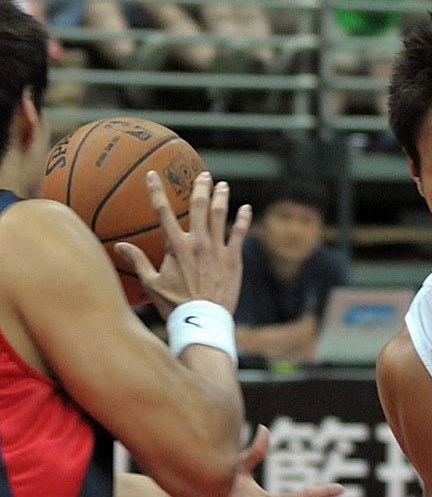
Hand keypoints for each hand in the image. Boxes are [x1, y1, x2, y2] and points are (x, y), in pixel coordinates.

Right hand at [114, 170, 250, 318]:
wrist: (202, 321)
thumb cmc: (175, 305)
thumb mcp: (151, 284)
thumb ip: (137, 261)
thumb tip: (119, 246)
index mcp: (176, 247)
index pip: (162, 212)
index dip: (156, 191)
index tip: (152, 174)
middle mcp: (197, 243)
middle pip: (198, 206)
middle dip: (200, 187)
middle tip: (203, 175)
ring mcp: (217, 249)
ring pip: (220, 215)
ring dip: (221, 197)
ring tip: (222, 186)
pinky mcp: (233, 259)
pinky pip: (239, 233)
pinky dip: (243, 218)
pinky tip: (246, 208)